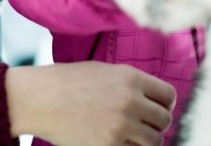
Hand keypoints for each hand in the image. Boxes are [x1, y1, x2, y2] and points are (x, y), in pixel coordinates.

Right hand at [6, 61, 175, 145]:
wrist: (41, 98)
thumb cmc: (70, 82)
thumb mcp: (105, 71)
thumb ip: (131, 83)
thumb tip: (152, 99)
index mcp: (132, 78)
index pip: (168, 95)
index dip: (166, 104)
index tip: (159, 109)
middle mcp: (131, 101)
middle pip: (165, 120)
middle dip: (158, 123)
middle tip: (146, 125)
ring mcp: (121, 125)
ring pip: (155, 140)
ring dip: (148, 140)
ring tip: (136, 137)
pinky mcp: (109, 145)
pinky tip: (122, 142)